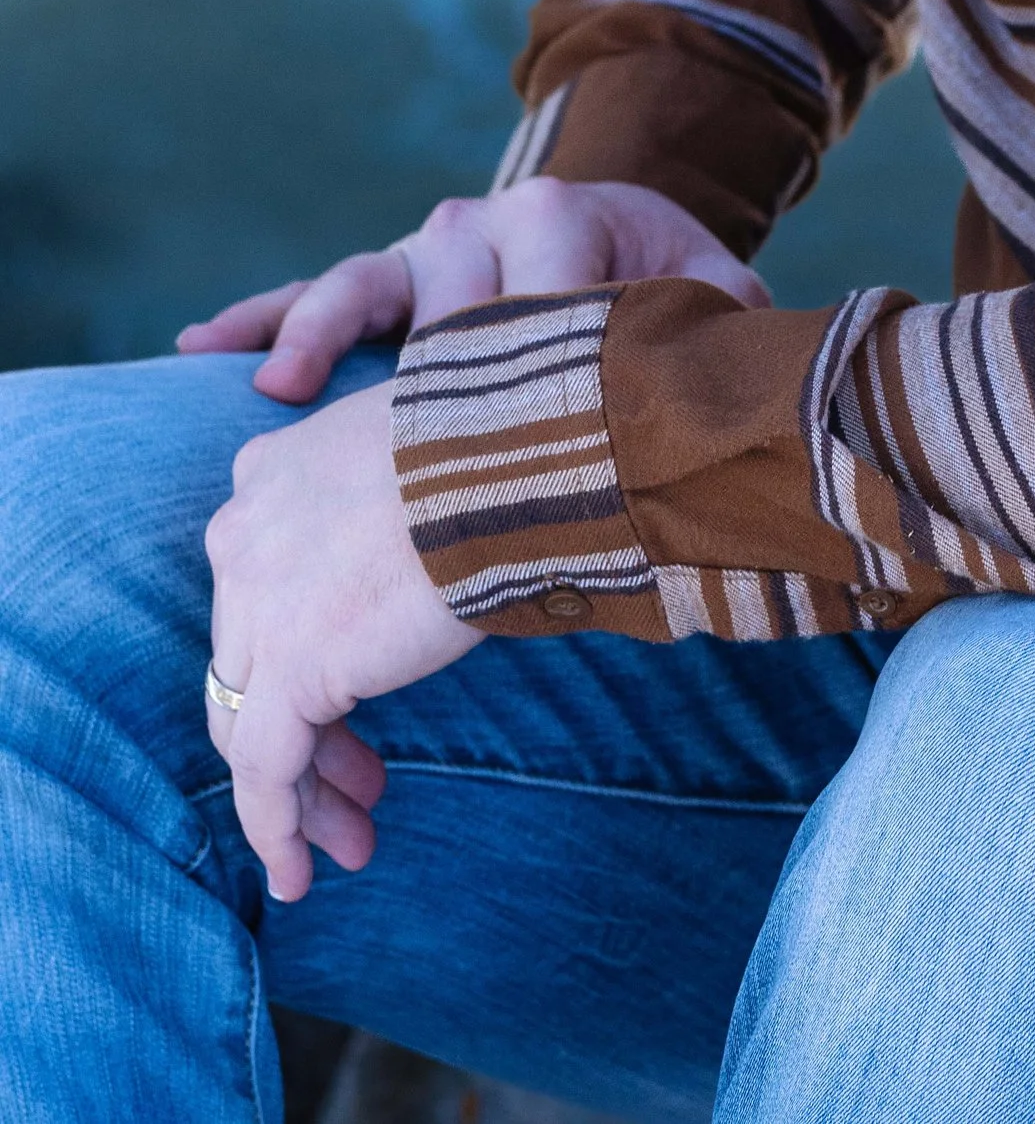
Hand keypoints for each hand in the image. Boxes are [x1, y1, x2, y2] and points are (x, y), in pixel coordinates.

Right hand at [177, 175, 769, 402]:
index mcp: (565, 221)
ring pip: (358, 282)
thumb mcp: (708, 285)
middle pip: (439, 278)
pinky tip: (201, 348)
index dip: (537, 341)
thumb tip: (738, 346)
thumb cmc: (664, 280)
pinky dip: (258, 320)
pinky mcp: (378, 284)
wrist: (618, 229)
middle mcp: (480, 224)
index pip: (544, 277)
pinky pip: (305, 296)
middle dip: (420, 348)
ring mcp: (419, 253)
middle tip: (399, 414)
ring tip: (275, 388)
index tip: (528, 412)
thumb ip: (724, 313)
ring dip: (312, 331)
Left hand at [204, 378, 474, 901]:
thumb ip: (385, 503)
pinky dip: (278, 827)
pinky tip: (301, 875)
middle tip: (362, 781)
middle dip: (308, 729)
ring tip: (350, 841)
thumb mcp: (414, 456)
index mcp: (269, 475)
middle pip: (252, 660)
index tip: (354, 691)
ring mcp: (257, 606)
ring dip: (299, 792)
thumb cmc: (494, 442)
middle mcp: (243, 538)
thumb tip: (427, 549)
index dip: (303, 647)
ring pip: (250, 723)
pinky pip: (263, 771)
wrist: (508, 451)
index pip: (263, 585)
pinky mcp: (289, 668)